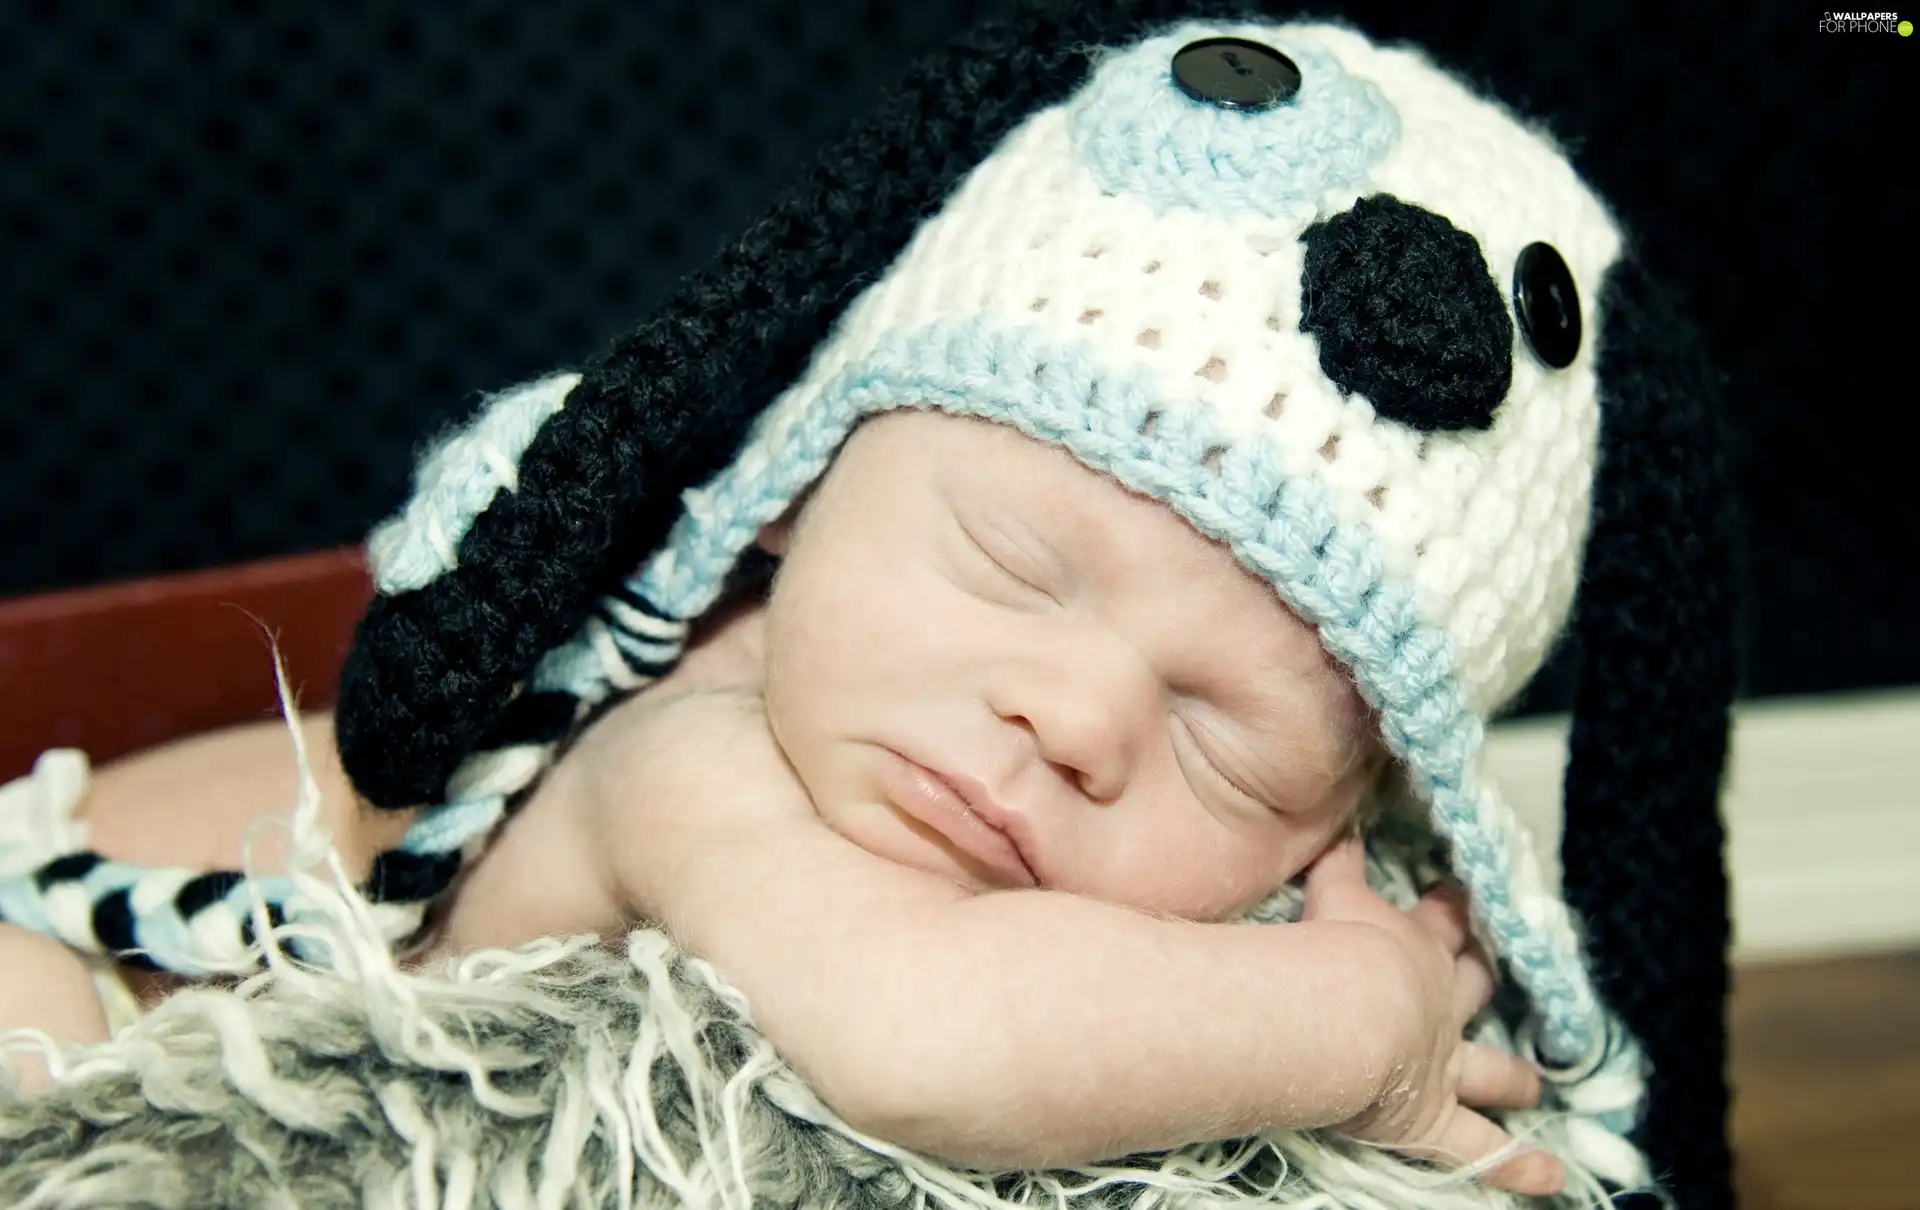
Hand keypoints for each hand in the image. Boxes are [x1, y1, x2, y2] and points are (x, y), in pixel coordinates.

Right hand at [1299, 836, 1565, 1197]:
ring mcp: (1443, 1064)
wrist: (1343, 1006)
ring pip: (1491, 1071)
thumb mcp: (1329, 892)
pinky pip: (1481, 1149)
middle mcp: (1439, 1004)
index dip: (1452, 907)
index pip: (1438, 922)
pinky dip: (1516, 1166)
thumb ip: (1333, 858)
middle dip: (1489, 979)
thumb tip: (1333, 818)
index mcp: (1413, 948)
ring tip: (1538, 1087)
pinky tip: (1551, 1179)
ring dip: (1513, 1079)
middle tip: (1503, 974)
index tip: (1462, 889)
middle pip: (1475, 989)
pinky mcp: (1433, 1118)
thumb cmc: (1329, 947)